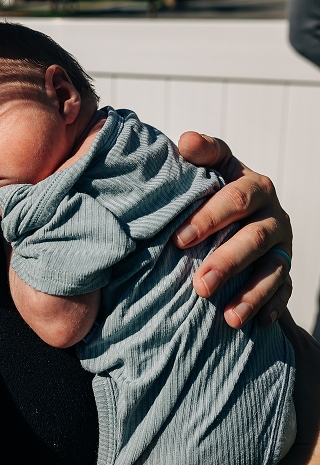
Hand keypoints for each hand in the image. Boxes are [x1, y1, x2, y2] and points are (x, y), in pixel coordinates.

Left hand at [174, 132, 291, 328]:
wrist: (239, 218)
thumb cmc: (215, 192)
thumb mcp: (211, 170)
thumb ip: (203, 154)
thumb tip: (185, 141)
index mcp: (254, 188)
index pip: (236, 199)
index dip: (209, 217)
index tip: (179, 238)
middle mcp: (273, 217)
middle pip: (253, 239)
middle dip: (226, 262)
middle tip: (199, 284)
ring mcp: (282, 247)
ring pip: (271, 270)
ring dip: (249, 293)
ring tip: (227, 315)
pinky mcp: (285, 273)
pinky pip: (283, 292)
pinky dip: (269, 307)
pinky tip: (253, 323)